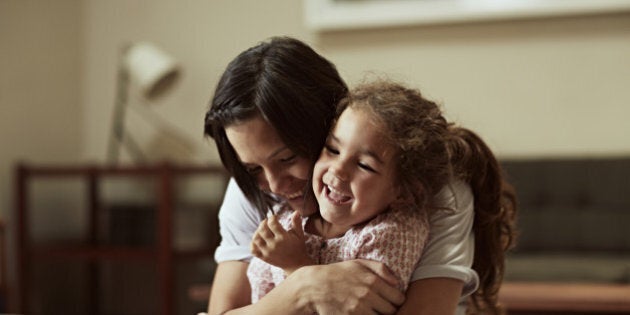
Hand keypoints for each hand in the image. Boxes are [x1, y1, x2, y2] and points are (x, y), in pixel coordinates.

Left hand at [251, 211, 311, 272]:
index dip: (272, 217)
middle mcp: (274, 245)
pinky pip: (253, 249)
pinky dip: (253, 243)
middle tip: (268, 222)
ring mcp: (268, 252)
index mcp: (283, 238)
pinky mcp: (264, 258)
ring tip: (263, 230)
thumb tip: (296, 212)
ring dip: (257, 232)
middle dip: (263, 222)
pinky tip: (259, 239)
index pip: (272, 223)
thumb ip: (296, 223)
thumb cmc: (298, 247)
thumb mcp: (299, 235)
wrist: (296, 265)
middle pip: (262, 230)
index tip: (275, 217)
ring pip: (256, 239)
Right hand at [287, 259, 404, 314]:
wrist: (314, 286)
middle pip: (391, 311)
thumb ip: (381, 268)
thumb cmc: (338, 273)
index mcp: (372, 281)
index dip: (396, 300)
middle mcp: (367, 295)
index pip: (398, 298)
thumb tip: (397, 282)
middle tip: (380, 306)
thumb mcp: (358, 263)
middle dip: (388, 310)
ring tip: (370, 310)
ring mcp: (358, 309)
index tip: (390, 300)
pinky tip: (361, 313)